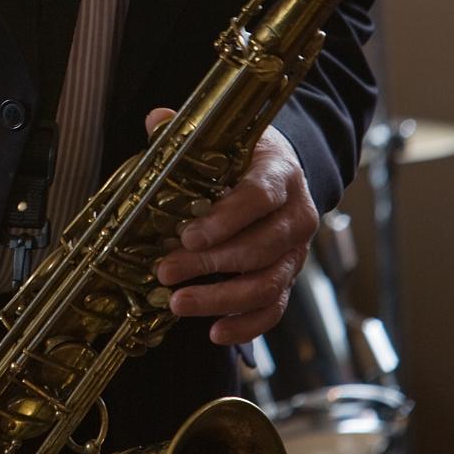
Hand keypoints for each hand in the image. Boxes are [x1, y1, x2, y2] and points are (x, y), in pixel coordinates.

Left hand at [150, 108, 317, 344]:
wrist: (283, 173)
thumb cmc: (247, 157)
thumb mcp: (225, 138)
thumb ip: (189, 134)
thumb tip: (156, 120)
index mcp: (281, 175)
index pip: (260, 198)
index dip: (226, 219)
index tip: (188, 235)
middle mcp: (297, 216)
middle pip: (260, 247)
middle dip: (211, 264)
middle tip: (166, 271)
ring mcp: (296, 252)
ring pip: (267, 283)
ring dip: (221, 299)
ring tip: (179, 304)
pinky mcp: (289, 278)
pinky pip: (274, 308)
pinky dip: (247, 325)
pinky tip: (215, 333)